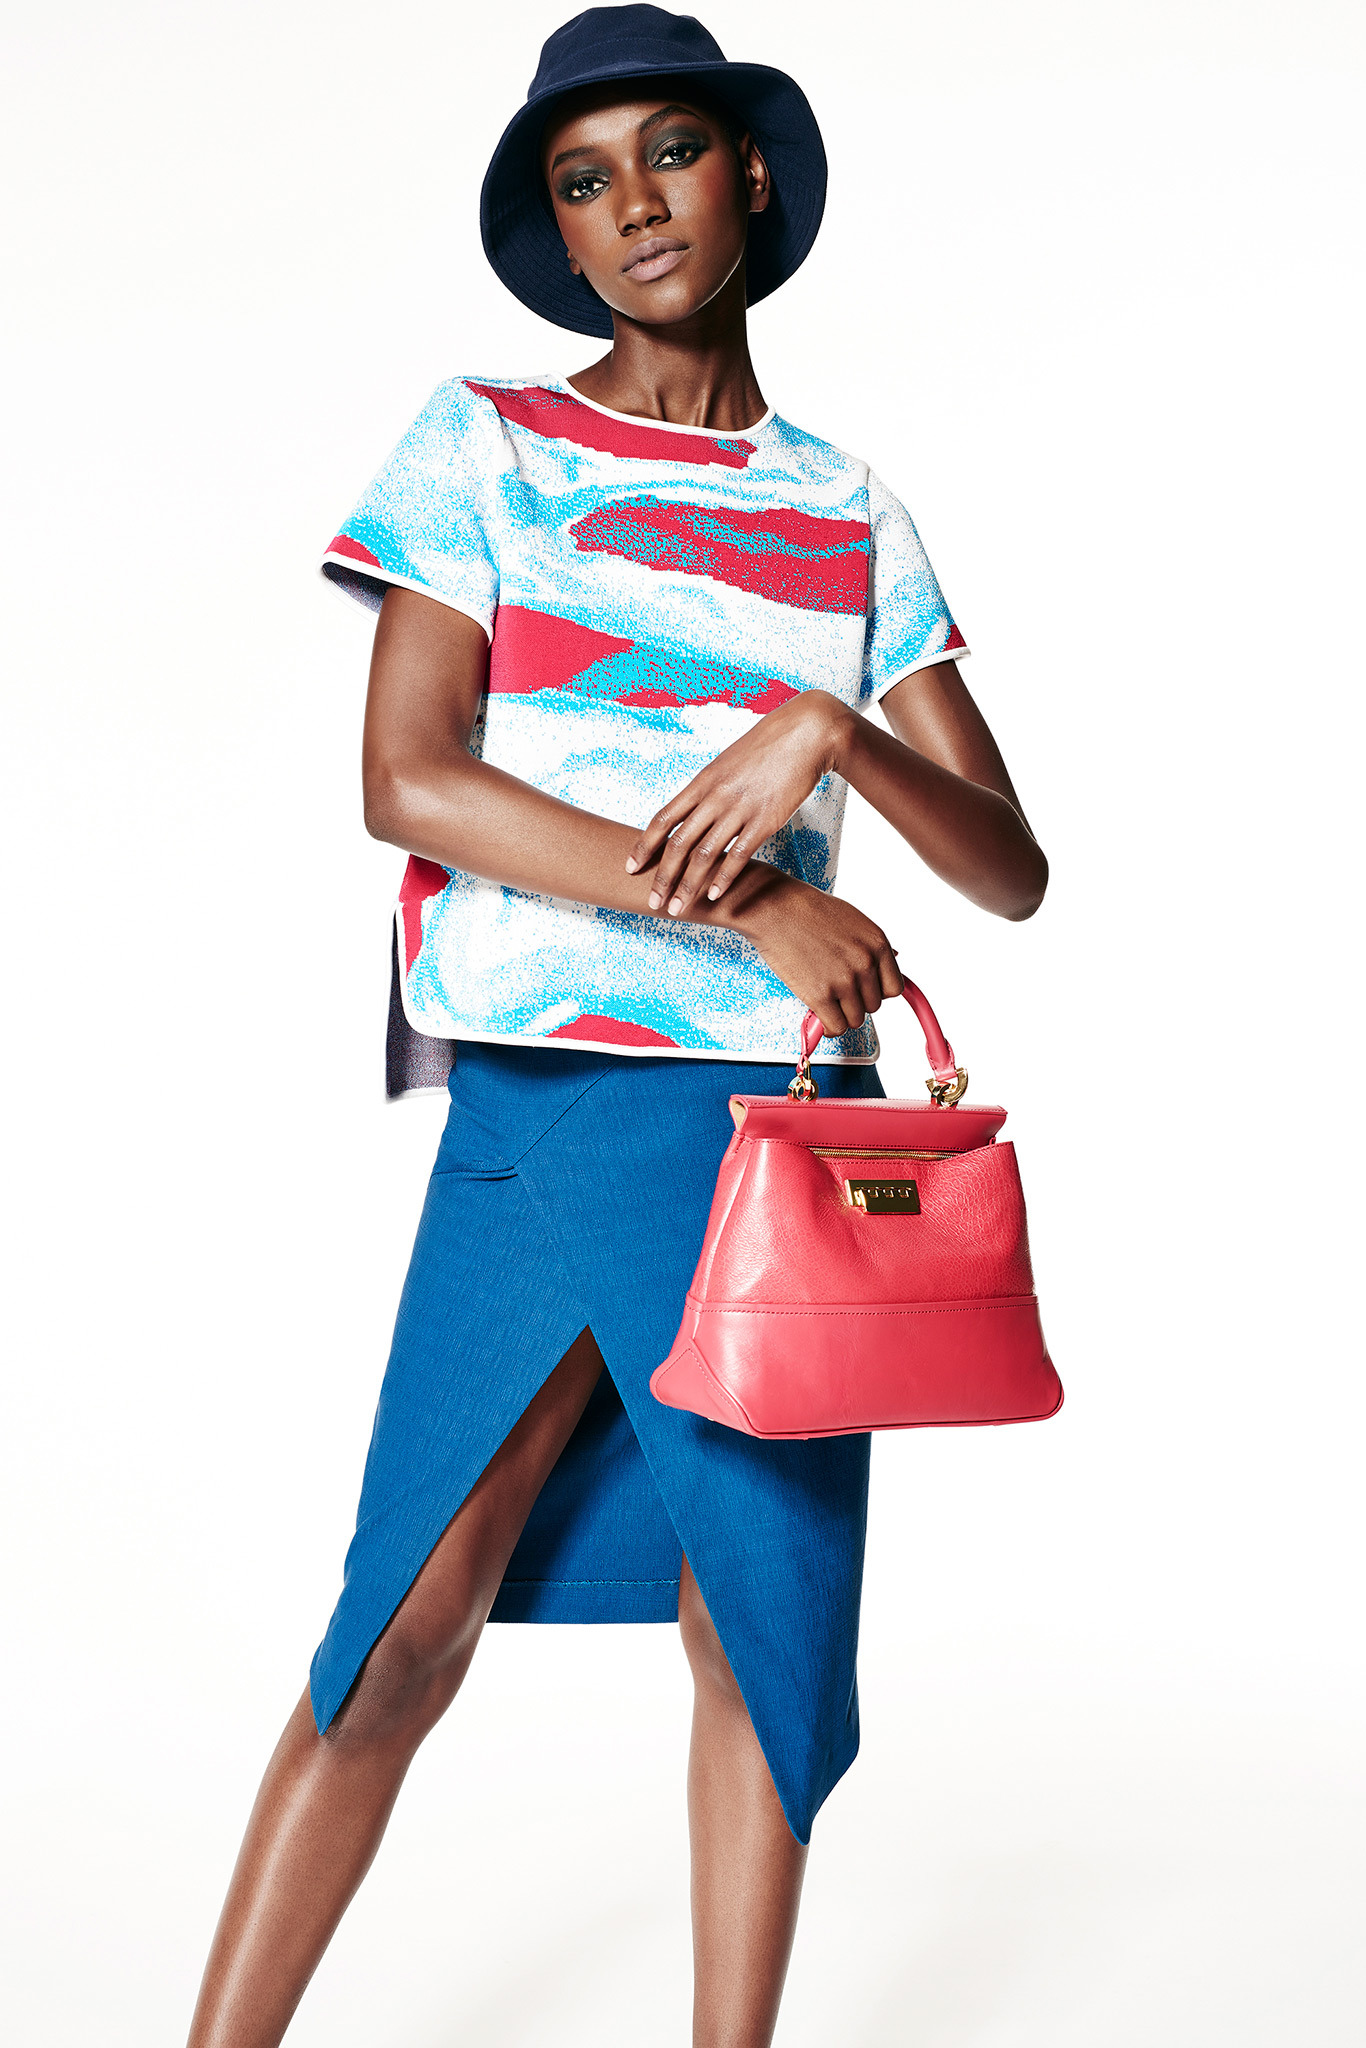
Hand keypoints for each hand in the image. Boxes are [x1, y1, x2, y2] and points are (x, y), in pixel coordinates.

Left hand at [626, 690, 854, 916]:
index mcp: (702, 782)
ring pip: (705, 855)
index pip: (663, 819)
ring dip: (687, 886)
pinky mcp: (765, 821)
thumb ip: (709, 789)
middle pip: (679, 844)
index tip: (630, 868)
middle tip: (652, 901)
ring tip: (677, 909)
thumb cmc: (766, 748)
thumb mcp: (727, 763)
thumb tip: (694, 809)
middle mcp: (715, 797)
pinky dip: (723, 879)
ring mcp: (740, 810)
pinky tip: (713, 896)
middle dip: (662, 877)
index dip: (644, 846)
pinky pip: (739, 855)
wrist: (805, 732)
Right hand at [726, 871, 903, 1038]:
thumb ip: (872, 945)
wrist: (776, 908)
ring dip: (840, 1015)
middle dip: (856, 1002)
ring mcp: (844, 981)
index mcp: (878, 944)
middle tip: (837, 992)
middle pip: (873, 1006)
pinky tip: (819, 1016)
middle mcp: (866, 964)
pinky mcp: (820, 995)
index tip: (862, 990)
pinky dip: (827, 1027)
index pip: (893, 988)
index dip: (876, 991)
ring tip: (826, 1001)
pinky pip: (835, 1027)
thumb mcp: (853, 920)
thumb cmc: (809, 910)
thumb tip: (893, 958)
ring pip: (855, 1019)